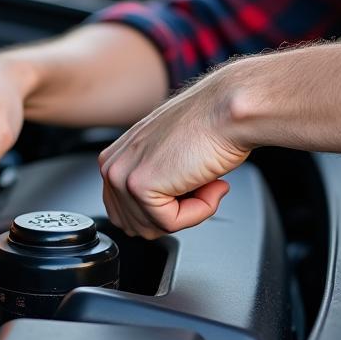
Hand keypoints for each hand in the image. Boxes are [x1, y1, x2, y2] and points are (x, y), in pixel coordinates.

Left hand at [98, 67, 251, 238]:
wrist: (228, 111)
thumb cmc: (209, 127)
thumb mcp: (169, 158)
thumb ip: (155, 183)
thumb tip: (158, 216)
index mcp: (116, 159)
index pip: (128, 215)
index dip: (166, 210)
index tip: (189, 188)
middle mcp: (112, 166)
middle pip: (138, 226)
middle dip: (175, 214)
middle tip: (200, 186)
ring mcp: (121, 176)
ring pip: (155, 227)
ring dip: (190, 211)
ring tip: (207, 181)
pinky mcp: (139, 186)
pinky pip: (170, 223)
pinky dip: (198, 211)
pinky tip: (209, 184)